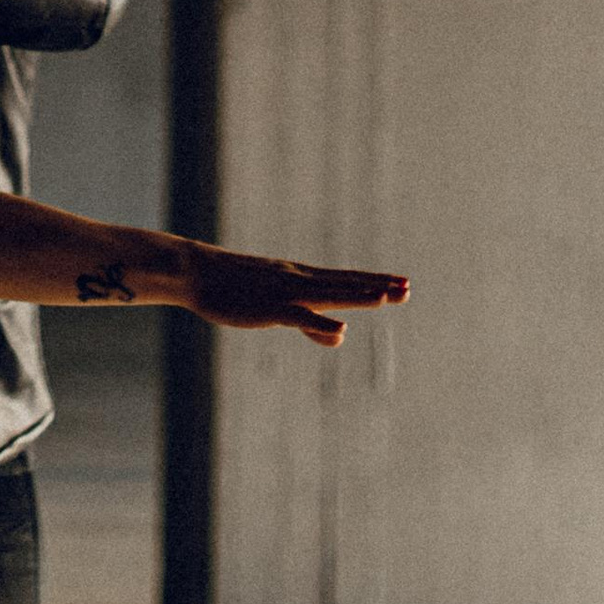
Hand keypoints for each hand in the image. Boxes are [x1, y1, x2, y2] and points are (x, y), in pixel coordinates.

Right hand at [185, 250, 408, 349]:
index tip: (403, 281)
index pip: (346, 279)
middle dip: (378, 286)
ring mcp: (284, 293)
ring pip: (327, 294)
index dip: (375, 281)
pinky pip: (298, 316)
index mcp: (300, 278)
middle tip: (408, 288)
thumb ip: (308, 319)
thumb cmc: (231, 287)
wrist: (194, 271)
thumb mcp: (275, 304)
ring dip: (356, 295)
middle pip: (345, 284)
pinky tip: (340, 328)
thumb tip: (337, 333)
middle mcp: (298, 281)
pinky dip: (320, 322)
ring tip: (386, 297)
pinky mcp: (268, 308)